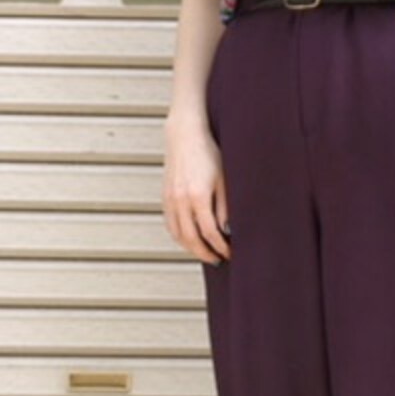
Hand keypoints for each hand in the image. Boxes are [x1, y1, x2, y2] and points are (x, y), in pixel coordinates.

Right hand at [162, 122, 231, 265]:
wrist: (185, 136)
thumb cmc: (208, 154)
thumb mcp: (224, 180)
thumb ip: (225, 207)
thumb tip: (228, 231)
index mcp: (198, 196)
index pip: (210, 232)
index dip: (221, 246)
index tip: (230, 252)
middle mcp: (180, 200)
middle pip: (192, 239)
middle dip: (206, 253)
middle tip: (218, 259)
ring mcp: (170, 199)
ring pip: (178, 235)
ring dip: (192, 249)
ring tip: (206, 253)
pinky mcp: (164, 197)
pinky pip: (170, 225)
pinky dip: (180, 237)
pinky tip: (191, 240)